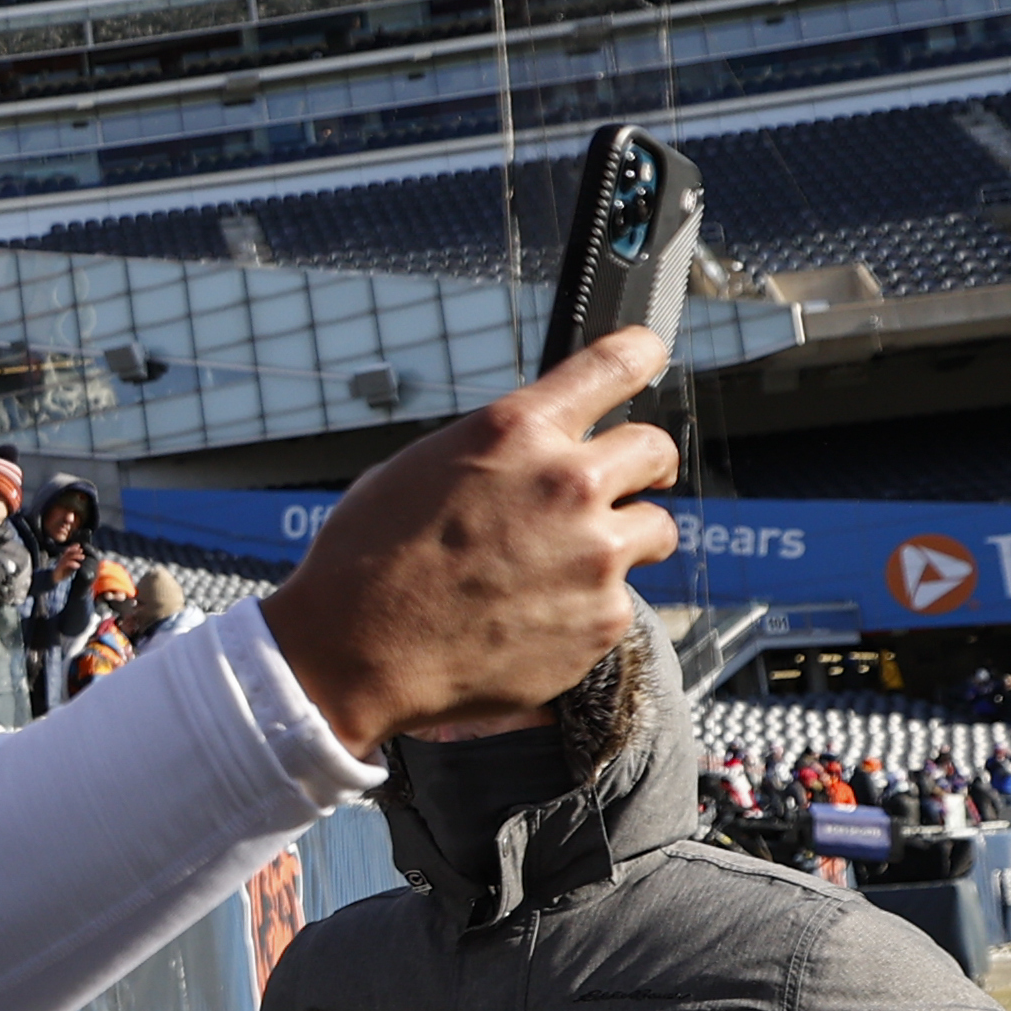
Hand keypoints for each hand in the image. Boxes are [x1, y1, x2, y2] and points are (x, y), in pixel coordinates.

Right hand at [266, 325, 678, 751]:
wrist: (355, 656)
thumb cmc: (367, 561)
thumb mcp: (420, 470)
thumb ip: (496, 457)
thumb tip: (529, 460)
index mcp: (514, 431)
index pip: (614, 365)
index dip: (640, 355)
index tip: (648, 357)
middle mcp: (566, 483)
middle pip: (655, 450)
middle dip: (645, 464)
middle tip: (627, 484)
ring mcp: (594, 555)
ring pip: (655, 529)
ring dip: (627, 539)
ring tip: (576, 564)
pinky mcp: (603, 619)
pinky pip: (619, 600)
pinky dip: (588, 607)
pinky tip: (536, 619)